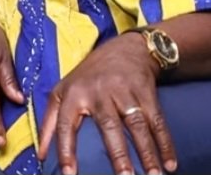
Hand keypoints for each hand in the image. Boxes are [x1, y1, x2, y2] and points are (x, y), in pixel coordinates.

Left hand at [38, 32, 176, 174]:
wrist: (125, 49)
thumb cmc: (88, 77)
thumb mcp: (62, 90)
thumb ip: (49, 122)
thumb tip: (40, 155)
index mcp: (74, 93)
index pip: (66, 124)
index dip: (66, 150)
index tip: (68, 174)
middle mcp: (99, 91)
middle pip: (109, 126)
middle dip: (118, 154)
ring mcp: (125, 91)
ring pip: (137, 125)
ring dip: (147, 152)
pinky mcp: (146, 92)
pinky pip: (157, 121)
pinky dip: (165, 143)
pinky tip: (170, 163)